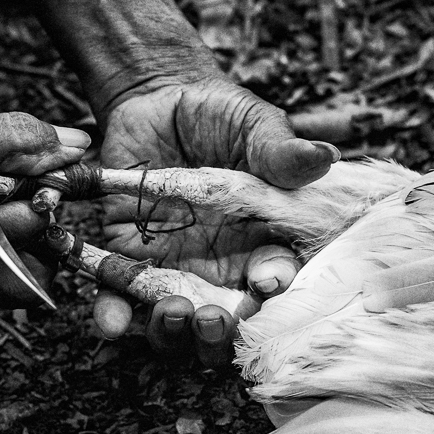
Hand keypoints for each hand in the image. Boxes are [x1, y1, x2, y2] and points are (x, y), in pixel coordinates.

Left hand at [93, 78, 337, 367]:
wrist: (158, 100)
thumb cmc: (220, 115)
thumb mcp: (252, 125)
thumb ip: (278, 149)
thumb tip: (322, 158)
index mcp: (265, 243)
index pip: (277, 282)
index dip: (274, 290)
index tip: (265, 282)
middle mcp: (224, 268)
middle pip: (229, 324)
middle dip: (222, 333)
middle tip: (214, 318)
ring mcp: (176, 269)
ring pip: (177, 326)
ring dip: (174, 332)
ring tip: (171, 311)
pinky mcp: (129, 260)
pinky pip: (121, 299)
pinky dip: (115, 315)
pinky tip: (111, 320)